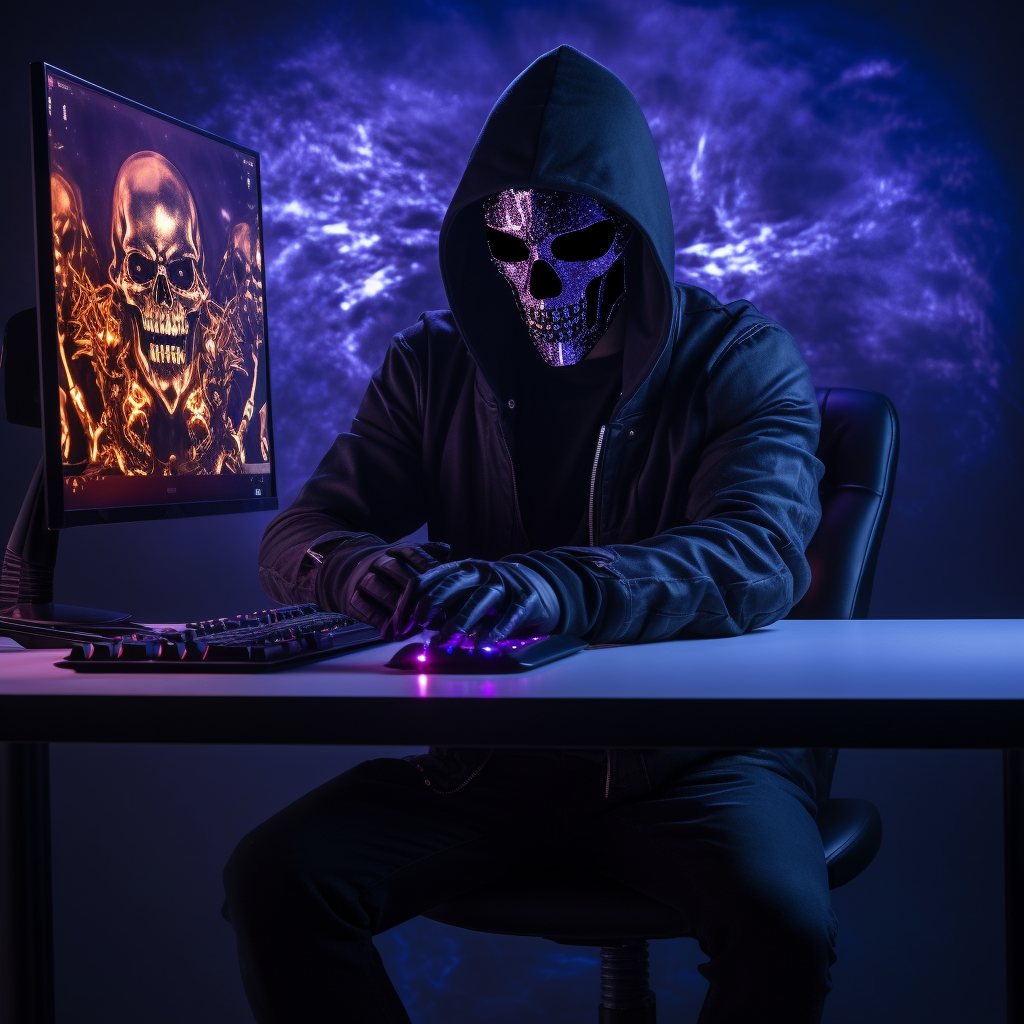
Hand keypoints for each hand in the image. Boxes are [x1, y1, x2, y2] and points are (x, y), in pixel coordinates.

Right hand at [344, 542, 451, 635]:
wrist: (347, 572)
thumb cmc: (389, 570)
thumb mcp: (407, 558)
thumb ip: (427, 555)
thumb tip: (446, 550)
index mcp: (395, 550)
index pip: (411, 552)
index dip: (426, 564)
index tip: (441, 580)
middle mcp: (377, 561)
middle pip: (393, 568)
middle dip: (412, 586)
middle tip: (429, 604)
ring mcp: (362, 578)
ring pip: (377, 586)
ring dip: (395, 605)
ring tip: (413, 621)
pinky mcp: (351, 598)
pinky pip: (364, 608)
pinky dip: (379, 620)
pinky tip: (395, 632)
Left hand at [392, 559, 560, 642]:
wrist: (542, 587)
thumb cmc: (495, 597)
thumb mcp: (465, 598)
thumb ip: (441, 611)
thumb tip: (410, 630)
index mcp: (459, 569)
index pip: (426, 580)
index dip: (408, 604)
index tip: (398, 628)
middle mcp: (480, 572)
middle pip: (450, 583)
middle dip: (431, 604)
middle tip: (419, 624)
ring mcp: (504, 583)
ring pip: (479, 599)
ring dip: (462, 621)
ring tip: (448, 641)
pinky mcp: (526, 597)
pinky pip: (509, 614)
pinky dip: (496, 630)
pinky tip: (483, 644)